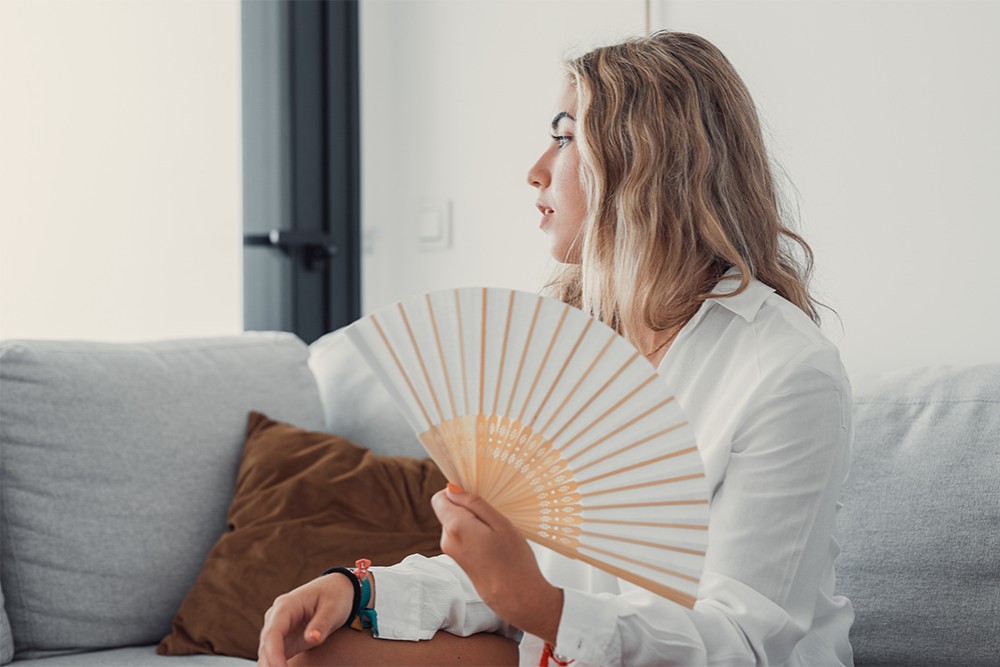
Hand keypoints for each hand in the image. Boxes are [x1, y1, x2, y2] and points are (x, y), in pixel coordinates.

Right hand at [257, 572, 354, 666]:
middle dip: (271, 664)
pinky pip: (275, 655)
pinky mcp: (284, 638)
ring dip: (272, 666)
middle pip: (266, 645)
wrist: (336, 589)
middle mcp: (276, 617)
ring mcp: (278, 628)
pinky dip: (277, 666)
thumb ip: (322, 623)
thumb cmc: (335, 596)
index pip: (273, 632)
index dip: (274, 653)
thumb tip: (311, 639)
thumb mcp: (333, 608)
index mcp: (286, 605)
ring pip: (267, 653)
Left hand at [431, 483, 563, 643]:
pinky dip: (474, 535)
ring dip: (473, 523)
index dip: (457, 494)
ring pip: (456, 524)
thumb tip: (452, 489)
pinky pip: (461, 537)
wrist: (517, 597)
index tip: (477, 499)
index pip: (440, 498)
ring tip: (495, 535)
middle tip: (493, 519)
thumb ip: (474, 503)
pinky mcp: (457, 560)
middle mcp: (447, 540)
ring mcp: (451, 552)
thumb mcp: (500, 523)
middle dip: (468, 509)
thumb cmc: (514, 560)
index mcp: (455, 527)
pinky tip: (492, 545)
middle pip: (448, 510)